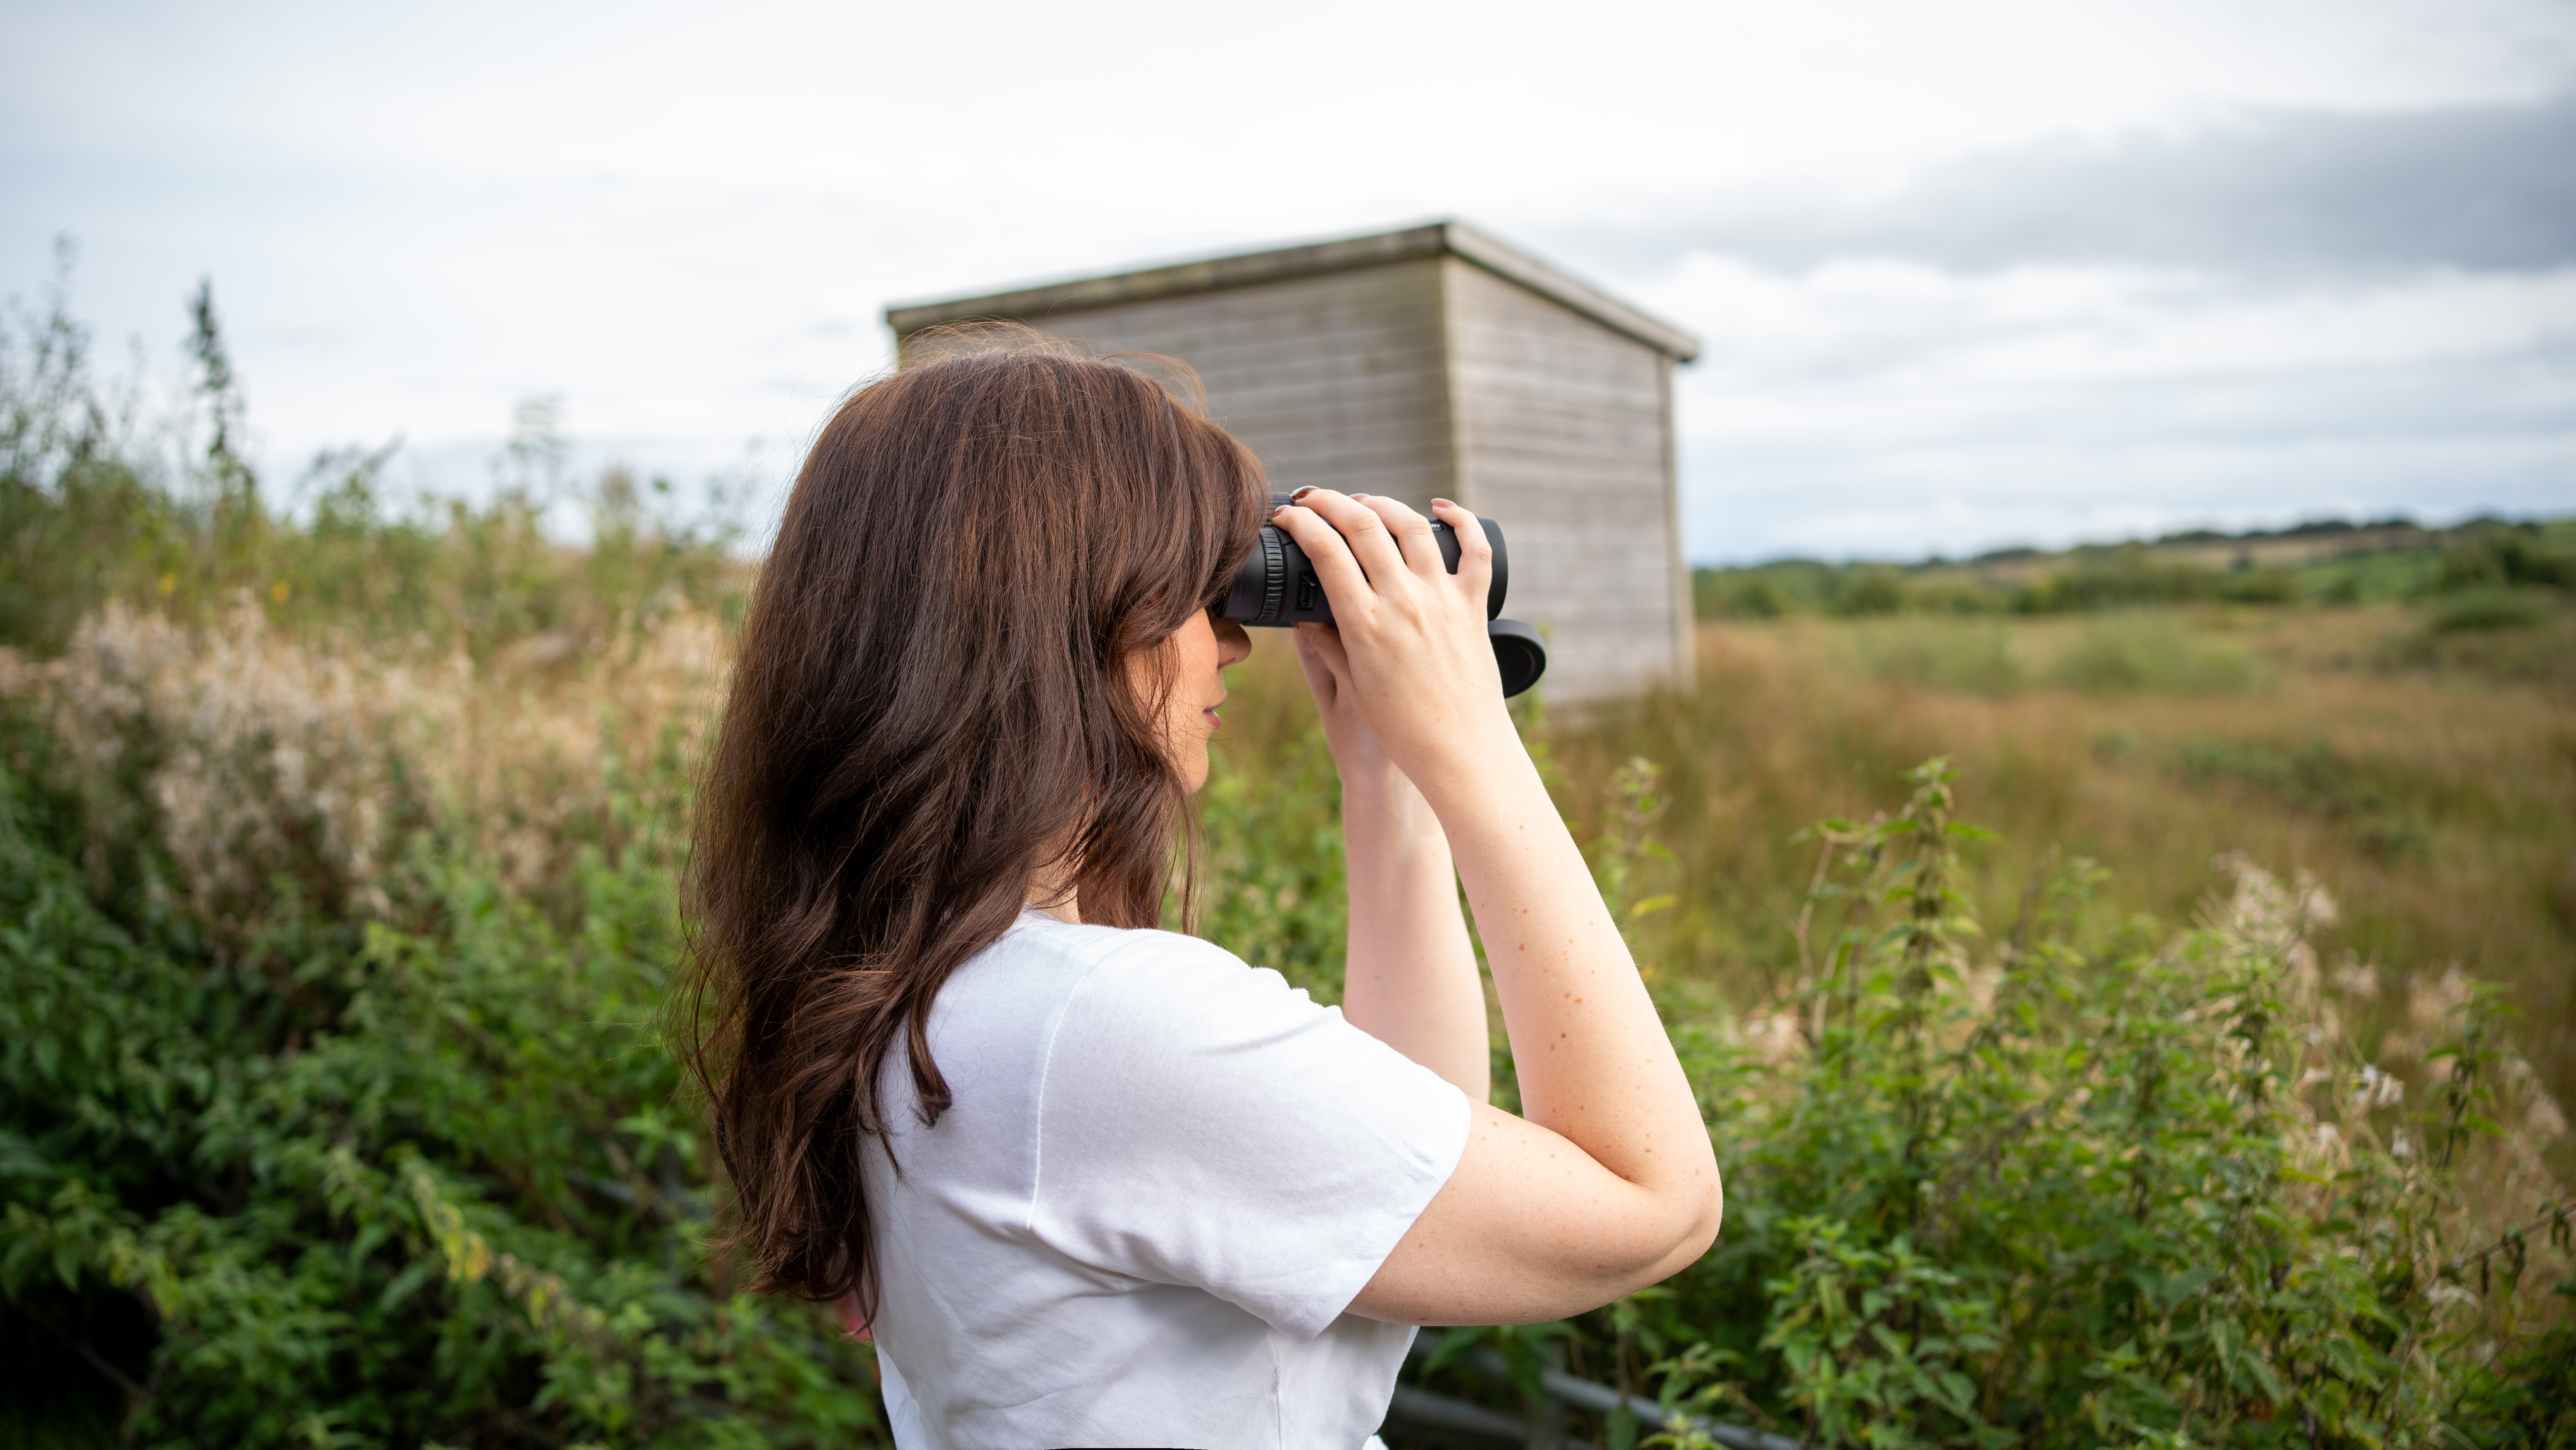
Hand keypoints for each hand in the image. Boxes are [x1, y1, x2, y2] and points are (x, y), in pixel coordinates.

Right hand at [1266, 491, 1515, 803]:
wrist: (1461, 753)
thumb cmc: (1402, 730)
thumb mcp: (1352, 688)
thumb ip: (1326, 646)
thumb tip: (1303, 615)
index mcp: (1366, 625)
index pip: (1326, 552)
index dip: (1301, 523)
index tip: (1287, 516)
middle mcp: (1405, 604)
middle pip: (1364, 526)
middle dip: (1331, 501)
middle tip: (1313, 498)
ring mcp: (1443, 600)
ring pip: (1413, 526)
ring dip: (1383, 503)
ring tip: (1363, 502)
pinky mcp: (1474, 607)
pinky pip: (1475, 549)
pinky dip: (1460, 520)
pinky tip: (1440, 508)